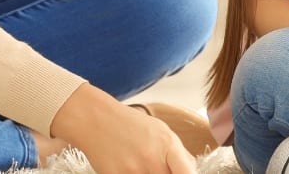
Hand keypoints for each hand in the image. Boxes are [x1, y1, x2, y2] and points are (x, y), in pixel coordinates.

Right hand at [51, 84, 196, 173]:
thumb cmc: (131, 125)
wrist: (96, 121)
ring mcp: (133, 172)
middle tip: (158, 166)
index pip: (187, 173)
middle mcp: (151, 160)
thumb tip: (192, 170)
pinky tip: (129, 167)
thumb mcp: (161, 131)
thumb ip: (179, 152)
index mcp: (167, 145)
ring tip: (142, 164)